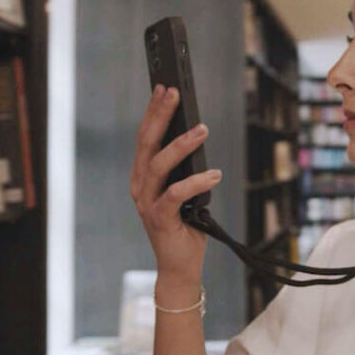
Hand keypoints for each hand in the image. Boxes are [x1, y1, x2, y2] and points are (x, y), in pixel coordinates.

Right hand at [130, 85, 221, 282]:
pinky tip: (214, 175)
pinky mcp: (159, 219)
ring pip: (159, 165)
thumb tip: (197, 135)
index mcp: (143, 176)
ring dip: (181, 144)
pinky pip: (175, 195)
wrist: (179, 266)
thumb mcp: (186, 190)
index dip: (153, 112)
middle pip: (147, 144)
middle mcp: (140, 186)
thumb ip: (185, 168)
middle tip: (174, 93)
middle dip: (160, 115)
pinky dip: (196, 182)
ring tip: (202, 129)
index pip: (146, 137)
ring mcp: (147, 203)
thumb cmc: (186, 225)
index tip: (164, 88)